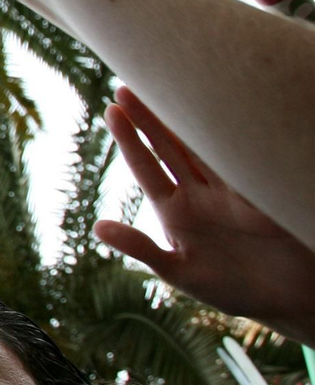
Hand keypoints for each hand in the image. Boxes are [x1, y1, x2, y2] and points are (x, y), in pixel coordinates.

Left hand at [92, 86, 314, 343]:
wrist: (288, 300)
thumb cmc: (232, 289)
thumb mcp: (181, 272)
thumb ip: (141, 249)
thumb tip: (97, 227)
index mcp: (175, 210)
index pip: (146, 166)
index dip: (130, 138)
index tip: (111, 109)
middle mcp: (201, 192)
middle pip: (171, 146)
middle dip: (150, 116)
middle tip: (127, 84)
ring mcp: (232, 190)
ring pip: (205, 147)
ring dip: (186, 120)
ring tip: (168, 86)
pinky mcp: (262, 194)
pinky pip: (245, 162)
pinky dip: (234, 140)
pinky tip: (223, 112)